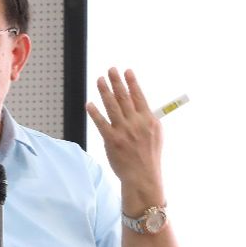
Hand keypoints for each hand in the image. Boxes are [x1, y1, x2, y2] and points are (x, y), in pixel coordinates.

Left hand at [86, 68, 165, 206]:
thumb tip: (139, 103)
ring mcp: (123, 132)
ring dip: (105, 91)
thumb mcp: (156, 135)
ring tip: (99, 80)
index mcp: (149, 120)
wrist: (142, 177)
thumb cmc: (148, 156)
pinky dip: (95, 113)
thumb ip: (147, 119)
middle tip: (111, 69)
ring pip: (112, 107)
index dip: (132, 82)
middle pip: (124, 98)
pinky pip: (101, 124)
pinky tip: (89, 104)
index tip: (127, 71)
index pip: (139, 97)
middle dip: (117, 82)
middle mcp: (136, 124)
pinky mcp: (112, 141)